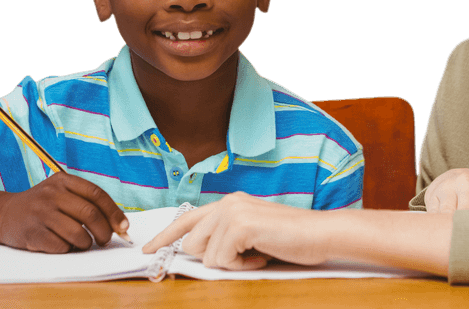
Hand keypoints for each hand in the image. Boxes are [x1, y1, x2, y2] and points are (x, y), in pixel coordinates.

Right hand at [0, 172, 127, 252]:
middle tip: (105, 240)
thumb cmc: (43, 206)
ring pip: (77, 233)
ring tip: (82, 243)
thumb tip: (120, 225)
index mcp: (63, 180)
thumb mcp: (61, 194)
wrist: (4, 214)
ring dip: (86, 243)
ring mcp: (40, 213)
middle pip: (90, 214)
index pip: (96, 194)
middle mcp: (51, 194)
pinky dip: (68, 249)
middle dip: (104, 231)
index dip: (114, 212)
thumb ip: (87, 203)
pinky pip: (61, 246)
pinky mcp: (32, 233)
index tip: (123, 227)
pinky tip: (63, 245)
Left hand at [142, 192, 328, 269]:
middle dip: (215, 258)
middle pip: (193, 243)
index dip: (164, 236)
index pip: (186, 218)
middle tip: (248, 255)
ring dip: (233, 263)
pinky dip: (243, 265)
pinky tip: (263, 254)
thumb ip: (226, 237)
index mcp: (230, 202)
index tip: (146, 250)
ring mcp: (232, 211)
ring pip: (207, 255)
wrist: (323, 234)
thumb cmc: (292, 239)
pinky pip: (222, 260)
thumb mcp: (253, 235)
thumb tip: (198, 253)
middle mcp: (227, 202)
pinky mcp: (239, 225)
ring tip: (259, 253)